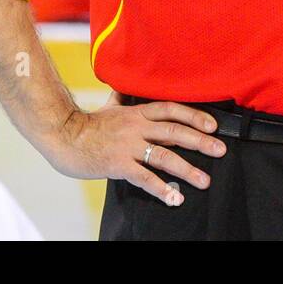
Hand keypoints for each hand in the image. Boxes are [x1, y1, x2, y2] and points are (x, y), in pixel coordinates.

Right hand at [47, 91, 226, 203]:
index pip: (171, 109)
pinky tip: (174, 198)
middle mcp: (136, 127)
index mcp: (136, 113)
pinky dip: (161, 189)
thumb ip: (121, 97)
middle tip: (220, 150)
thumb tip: (125, 84)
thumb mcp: (108, 106)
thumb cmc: (86, 124)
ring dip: (187, 169)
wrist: (62, 137)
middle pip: (174, 132)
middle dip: (200, 141)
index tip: (213, 124)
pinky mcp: (118, 165)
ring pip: (163, 156)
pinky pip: (144, 178)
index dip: (194, 116)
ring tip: (204, 180)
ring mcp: (128, 146)